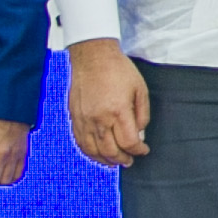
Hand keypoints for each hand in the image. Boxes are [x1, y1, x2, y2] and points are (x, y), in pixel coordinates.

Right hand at [67, 39, 152, 167]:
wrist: (92, 56)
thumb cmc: (119, 70)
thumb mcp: (140, 90)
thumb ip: (142, 116)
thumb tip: (139, 136)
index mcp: (118, 111)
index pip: (129, 143)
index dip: (138, 151)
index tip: (143, 150)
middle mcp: (99, 118)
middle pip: (111, 151)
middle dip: (123, 159)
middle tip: (130, 160)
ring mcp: (84, 119)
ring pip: (93, 151)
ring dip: (106, 160)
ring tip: (116, 161)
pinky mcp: (74, 117)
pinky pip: (80, 142)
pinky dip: (89, 152)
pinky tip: (98, 154)